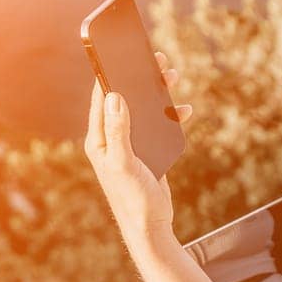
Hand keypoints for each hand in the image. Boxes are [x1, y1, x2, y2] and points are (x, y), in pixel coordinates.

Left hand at [84, 51, 193, 249]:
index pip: (102, 100)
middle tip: (156, 60)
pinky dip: (169, 116)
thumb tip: (115, 96)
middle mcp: (111, 141)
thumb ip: (119, 131)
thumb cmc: (133, 199)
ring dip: (157, 94)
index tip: (120, 54)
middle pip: (124, 100)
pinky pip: (157, 126)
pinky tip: (183, 109)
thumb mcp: (124, 163)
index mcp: (99, 141)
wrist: (150, 227)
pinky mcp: (146, 153)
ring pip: (143, 111)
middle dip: (139, 80)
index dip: (110, 75)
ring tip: (171, 77)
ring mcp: (129, 146)